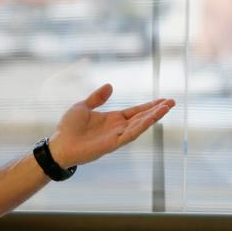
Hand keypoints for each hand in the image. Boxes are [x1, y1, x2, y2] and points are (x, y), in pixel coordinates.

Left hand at [48, 83, 174, 167]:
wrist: (59, 144)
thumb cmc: (68, 127)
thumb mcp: (83, 106)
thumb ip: (97, 98)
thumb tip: (110, 85)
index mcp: (112, 119)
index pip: (136, 111)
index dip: (149, 106)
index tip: (163, 100)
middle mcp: (118, 128)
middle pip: (142, 118)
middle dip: (157, 110)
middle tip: (172, 102)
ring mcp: (117, 136)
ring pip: (139, 126)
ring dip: (153, 117)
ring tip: (167, 108)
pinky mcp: (113, 144)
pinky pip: (130, 134)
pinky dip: (141, 127)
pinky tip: (151, 119)